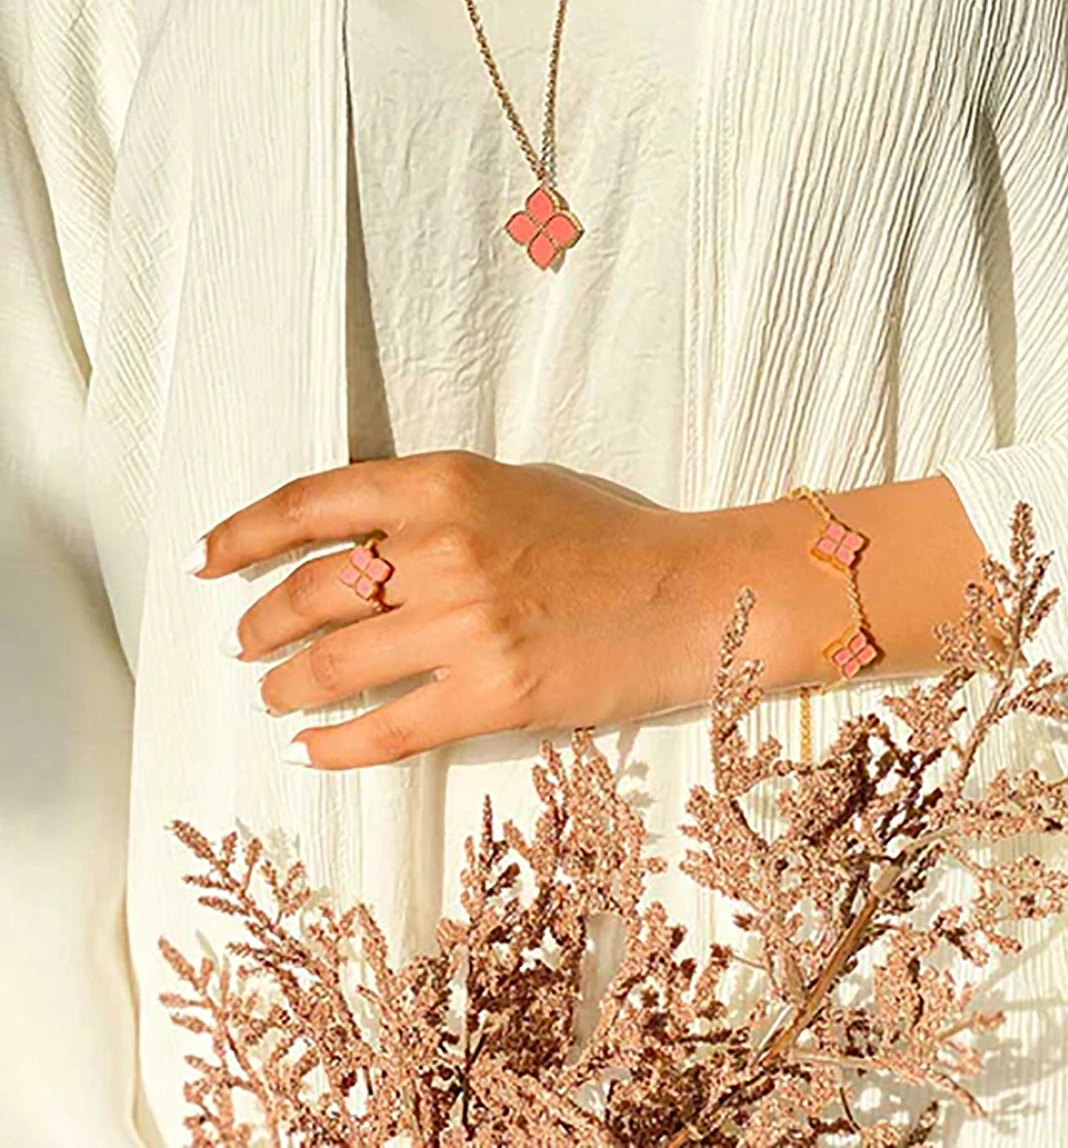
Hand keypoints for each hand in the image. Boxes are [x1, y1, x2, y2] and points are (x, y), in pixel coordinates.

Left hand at [187, 450, 802, 769]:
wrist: (692, 592)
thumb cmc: (609, 539)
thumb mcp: (512, 489)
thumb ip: (428, 508)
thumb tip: (347, 548)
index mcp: (444, 483)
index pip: (309, 503)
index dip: (241, 534)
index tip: (208, 562)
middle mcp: (444, 547)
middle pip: (307, 592)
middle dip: (258, 627)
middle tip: (245, 647)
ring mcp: (468, 623)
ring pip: (333, 664)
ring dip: (287, 687)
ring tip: (275, 696)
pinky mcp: (495, 693)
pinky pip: (386, 728)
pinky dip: (334, 745)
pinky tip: (311, 749)